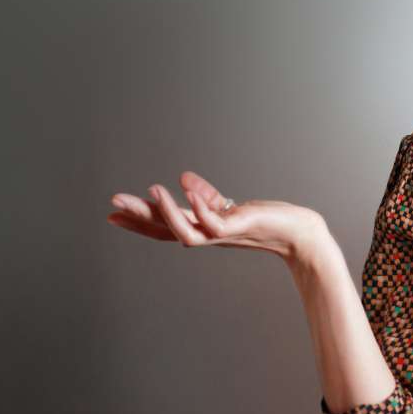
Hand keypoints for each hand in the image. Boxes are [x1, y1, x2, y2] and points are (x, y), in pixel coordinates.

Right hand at [107, 170, 326, 265]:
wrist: (299, 234)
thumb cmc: (267, 222)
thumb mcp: (231, 207)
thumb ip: (208, 197)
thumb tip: (184, 178)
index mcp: (203, 229)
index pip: (164, 226)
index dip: (140, 220)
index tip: (113, 213)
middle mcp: (209, 235)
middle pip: (166, 229)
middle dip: (140, 217)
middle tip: (113, 204)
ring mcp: (223, 234)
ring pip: (186, 231)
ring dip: (167, 211)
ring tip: (152, 189)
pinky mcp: (240, 228)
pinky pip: (215, 220)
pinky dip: (201, 205)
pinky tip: (188, 189)